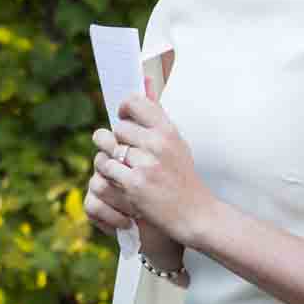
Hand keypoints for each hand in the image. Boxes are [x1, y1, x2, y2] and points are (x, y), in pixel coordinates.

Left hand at [100, 93, 214, 248]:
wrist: (196, 214)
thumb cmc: (183, 179)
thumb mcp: (176, 145)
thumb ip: (157, 121)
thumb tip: (141, 89)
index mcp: (169, 131)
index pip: (136, 102)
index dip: (124, 108)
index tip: (124, 118)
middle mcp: (158, 143)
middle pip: (118, 128)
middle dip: (118, 141)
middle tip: (127, 154)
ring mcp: (146, 164)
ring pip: (109, 148)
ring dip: (111, 158)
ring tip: (123, 168)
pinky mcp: (134, 183)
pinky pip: (107, 168)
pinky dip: (110, 175)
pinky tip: (122, 182)